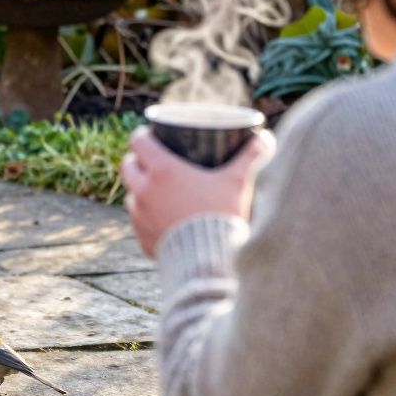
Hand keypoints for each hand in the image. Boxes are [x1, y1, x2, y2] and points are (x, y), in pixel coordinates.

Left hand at [121, 127, 274, 256]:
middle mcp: (144, 192)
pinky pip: (138, 222)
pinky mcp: (142, 238)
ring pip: (131, 195)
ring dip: (139, 190)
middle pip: (128, 166)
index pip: (138, 142)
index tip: (151, 136)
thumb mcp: (238, 182)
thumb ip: (252, 157)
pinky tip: (158, 217)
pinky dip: (145, 217)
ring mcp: (140, 216)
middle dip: (137, 161)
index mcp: (162, 171)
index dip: (143, 136)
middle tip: (152, 161)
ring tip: (156, 190)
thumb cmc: (224, 215)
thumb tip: (267, 137)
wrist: (211, 259)